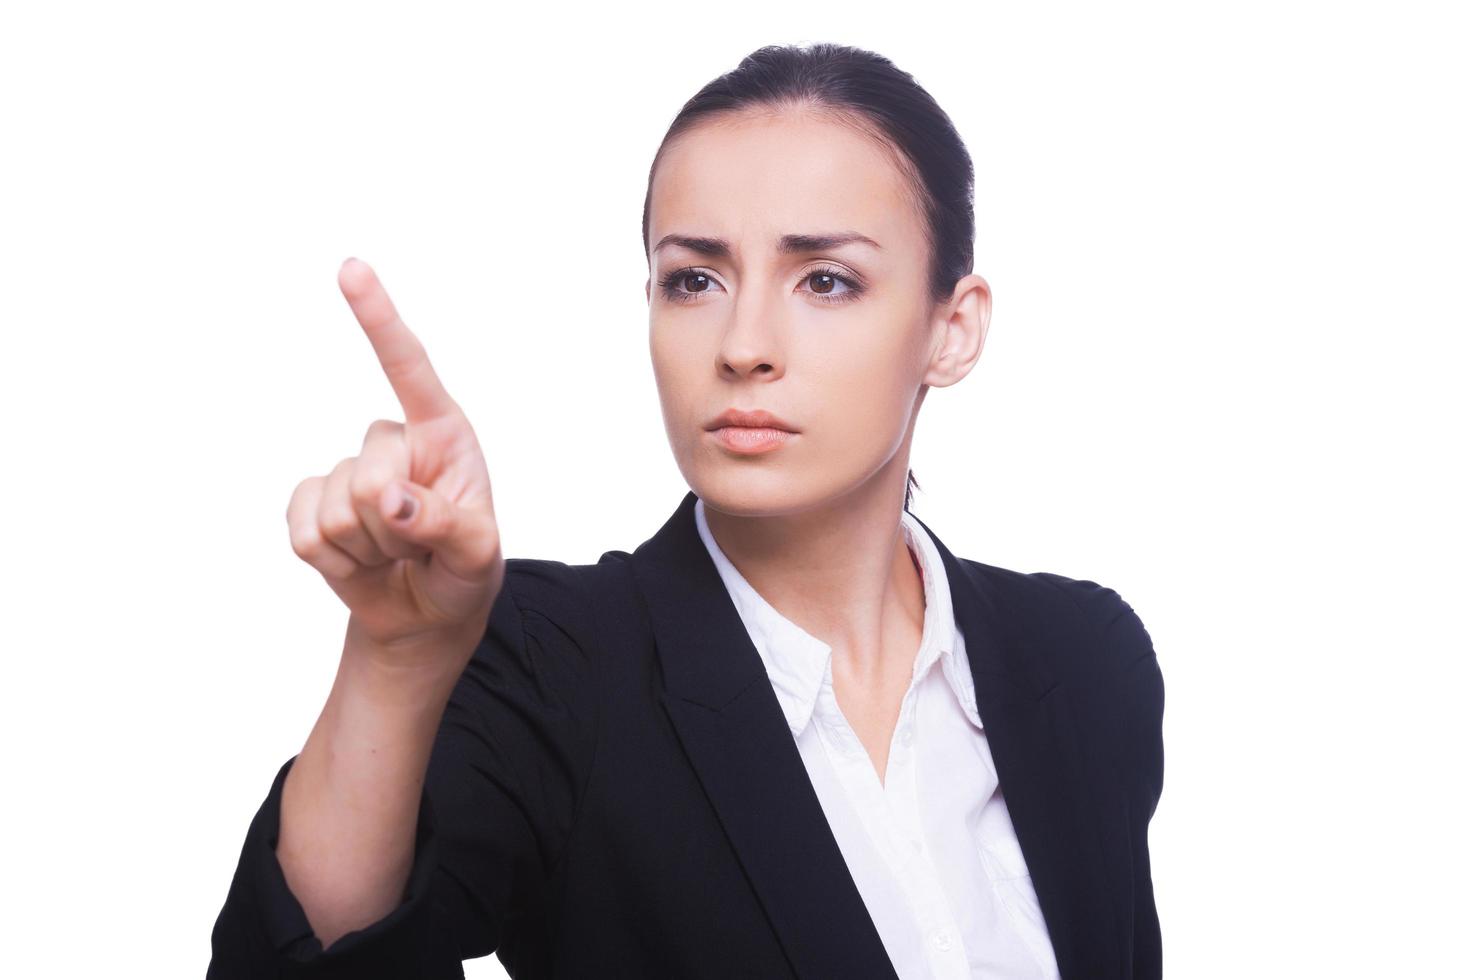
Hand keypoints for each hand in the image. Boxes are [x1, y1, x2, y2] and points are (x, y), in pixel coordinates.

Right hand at [286, 258, 503, 661]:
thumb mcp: (477, 553)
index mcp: (442, 433)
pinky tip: (360, 564)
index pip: (408, 367)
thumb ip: (448, 524)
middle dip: (397, 528)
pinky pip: (304, 533)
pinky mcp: (311, 506)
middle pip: (370, 475)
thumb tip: (392, 500)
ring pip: (337, 511)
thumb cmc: (464, 570)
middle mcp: (392, 442)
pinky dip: (335, 563)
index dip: (378, 318)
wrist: (425, 615)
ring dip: (369, 550)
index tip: (349, 268)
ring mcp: (347, 473)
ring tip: (396, 555)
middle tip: (421, 546)